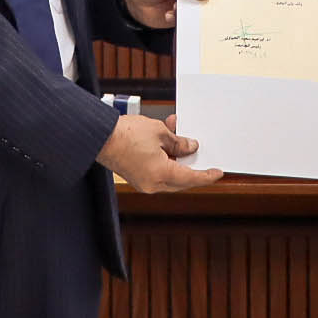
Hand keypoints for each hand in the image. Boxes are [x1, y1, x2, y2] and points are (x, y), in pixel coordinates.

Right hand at [97, 111, 223, 191]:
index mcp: (161, 174)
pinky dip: (165, 160)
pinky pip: (158, 172)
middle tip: (197, 149)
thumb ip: (179, 143)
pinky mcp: (136, 177)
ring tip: (175, 134)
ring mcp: (143, 183)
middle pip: (181, 179)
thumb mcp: (160, 133)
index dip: (207, 175)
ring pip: (170, 175)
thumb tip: (190, 147)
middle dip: (190, 164)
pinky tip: (165, 142)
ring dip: (176, 158)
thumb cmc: (126, 134)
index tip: (217, 172)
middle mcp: (152, 184)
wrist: (100, 136)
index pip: (191, 178)